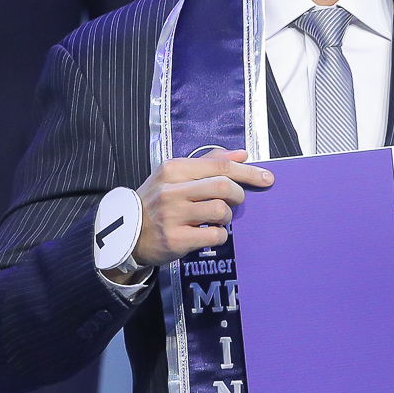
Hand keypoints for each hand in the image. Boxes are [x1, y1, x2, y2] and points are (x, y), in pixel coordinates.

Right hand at [133, 149, 272, 266]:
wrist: (127, 234)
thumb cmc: (156, 202)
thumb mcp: (174, 176)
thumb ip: (208, 163)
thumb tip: (241, 154)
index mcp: (173, 169)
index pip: (220, 165)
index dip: (248, 172)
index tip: (266, 178)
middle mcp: (172, 190)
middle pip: (223, 186)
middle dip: (238, 195)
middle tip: (234, 201)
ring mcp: (173, 215)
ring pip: (220, 210)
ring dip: (227, 216)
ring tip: (217, 219)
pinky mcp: (176, 238)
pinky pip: (215, 235)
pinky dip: (220, 235)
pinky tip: (209, 234)